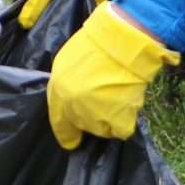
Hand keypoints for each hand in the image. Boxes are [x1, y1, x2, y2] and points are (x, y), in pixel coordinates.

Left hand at [46, 1, 179, 148]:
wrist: (123, 42)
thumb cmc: (97, 43)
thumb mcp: (69, 60)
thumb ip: (66, 82)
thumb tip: (72, 98)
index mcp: (58, 89)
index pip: (58, 120)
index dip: (65, 133)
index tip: (71, 142)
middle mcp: (73, 106)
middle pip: (82, 124)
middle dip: (90, 115)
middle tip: (103, 97)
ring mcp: (94, 115)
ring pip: (101, 128)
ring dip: (108, 117)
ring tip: (118, 95)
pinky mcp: (117, 119)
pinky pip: (120, 130)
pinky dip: (125, 121)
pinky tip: (127, 105)